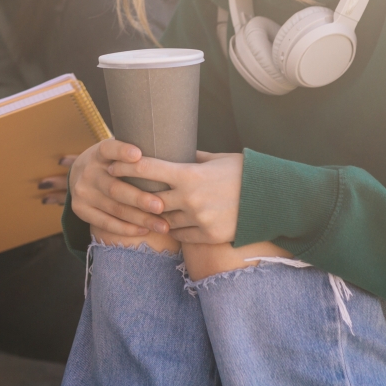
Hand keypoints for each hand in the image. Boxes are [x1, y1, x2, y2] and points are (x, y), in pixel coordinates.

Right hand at [62, 139, 171, 239]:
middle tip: (161, 206)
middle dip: (139, 198)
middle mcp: (88, 171)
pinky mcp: (80, 209)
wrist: (80, 175)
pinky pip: (105, 223)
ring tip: (163, 225)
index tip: (138, 154)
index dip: (121, 151)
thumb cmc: (113, 164)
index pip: (108, 149)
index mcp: (99, 153)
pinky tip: (144, 230)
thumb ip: (136, 154)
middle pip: (114, 187)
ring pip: (114, 208)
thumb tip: (171, 152)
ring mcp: (82, 192)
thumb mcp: (118, 153)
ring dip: (140, 218)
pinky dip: (126, 228)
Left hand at [107, 151, 243, 243]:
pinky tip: (169, 223)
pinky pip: (180, 234)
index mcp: (189, 175)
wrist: (274, 200)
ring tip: (144, 209)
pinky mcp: (207, 236)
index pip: (147, 169)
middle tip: (121, 190)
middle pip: (149, 198)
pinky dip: (174, 228)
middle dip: (135, 195)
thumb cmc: (244, 174)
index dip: (125, 167)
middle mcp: (189, 198)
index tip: (111, 165)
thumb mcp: (217, 159)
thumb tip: (175, 149)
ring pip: (163, 219)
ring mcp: (197, 219)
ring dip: (155, 215)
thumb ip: (192, 157)